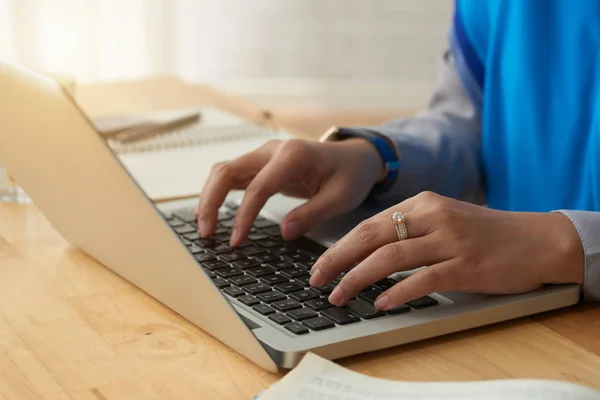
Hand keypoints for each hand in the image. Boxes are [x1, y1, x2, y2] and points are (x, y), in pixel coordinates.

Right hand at [195, 138, 382, 245]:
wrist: (355, 158)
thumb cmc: (350, 175)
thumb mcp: (341, 198)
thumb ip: (312, 214)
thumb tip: (284, 233)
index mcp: (293, 155)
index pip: (258, 187)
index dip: (244, 215)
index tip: (236, 241)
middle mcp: (272, 151)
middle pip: (227, 171)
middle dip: (210, 201)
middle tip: (206, 233)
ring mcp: (264, 156)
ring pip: (223, 171)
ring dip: (208, 197)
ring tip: (204, 228)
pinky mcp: (261, 165)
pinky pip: (231, 176)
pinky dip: (217, 193)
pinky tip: (210, 214)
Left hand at [309, 191, 583, 309]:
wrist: (537, 239)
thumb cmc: (485, 233)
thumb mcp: (444, 219)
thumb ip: (409, 229)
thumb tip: (368, 251)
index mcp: (422, 203)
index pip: (370, 224)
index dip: (341, 246)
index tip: (322, 265)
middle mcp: (433, 216)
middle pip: (372, 236)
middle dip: (338, 259)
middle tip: (316, 279)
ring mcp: (450, 240)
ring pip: (391, 257)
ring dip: (359, 278)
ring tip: (339, 296)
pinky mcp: (466, 264)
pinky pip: (423, 278)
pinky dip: (398, 291)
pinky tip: (381, 303)